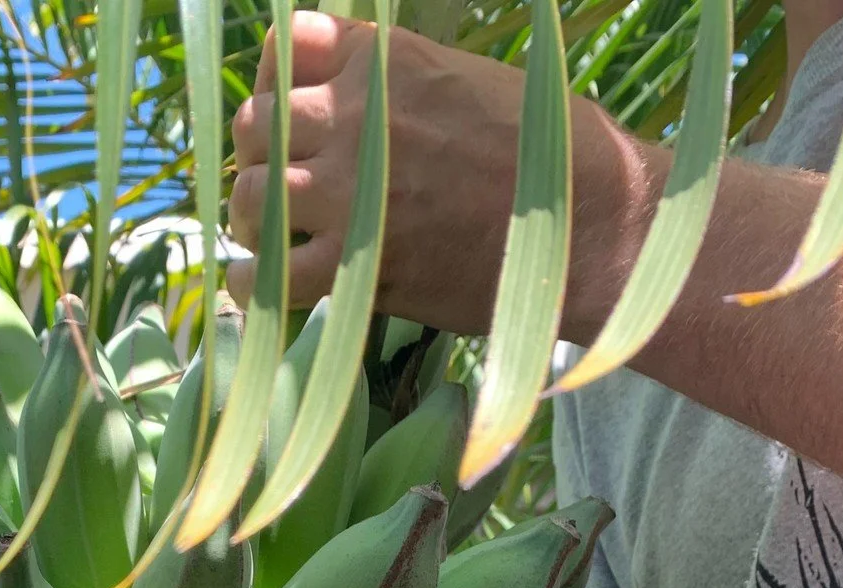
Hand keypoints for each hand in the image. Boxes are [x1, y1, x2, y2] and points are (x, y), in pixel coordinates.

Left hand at [227, 13, 645, 338]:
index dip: (278, 83)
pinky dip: (252, 283)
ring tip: (268, 238)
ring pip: (251, 194)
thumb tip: (373, 104)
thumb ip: (406, 85)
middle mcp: (356, 116)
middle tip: (277, 188)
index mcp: (385, 60)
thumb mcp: (474, 83)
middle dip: (260, 156)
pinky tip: (257, 287)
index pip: (288, 45)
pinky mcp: (355, 263)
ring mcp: (350, 192)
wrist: (590, 229)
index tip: (291, 118)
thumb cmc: (553, 157)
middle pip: (256, 124)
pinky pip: (268, 273)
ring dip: (252, 218)